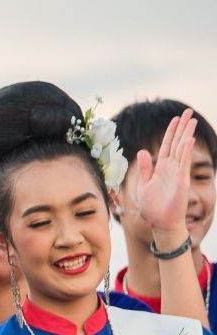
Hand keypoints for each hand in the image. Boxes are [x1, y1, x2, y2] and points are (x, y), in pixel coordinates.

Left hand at [134, 108, 197, 234]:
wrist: (160, 223)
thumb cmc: (153, 207)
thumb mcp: (144, 184)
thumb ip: (144, 168)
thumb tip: (141, 151)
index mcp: (161, 168)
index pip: (166, 145)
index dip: (170, 132)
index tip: (175, 118)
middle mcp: (170, 168)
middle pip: (176, 143)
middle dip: (182, 127)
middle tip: (188, 111)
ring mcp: (177, 174)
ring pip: (182, 150)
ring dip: (186, 135)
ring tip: (191, 120)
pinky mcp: (181, 182)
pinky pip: (183, 164)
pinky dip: (185, 152)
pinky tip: (188, 140)